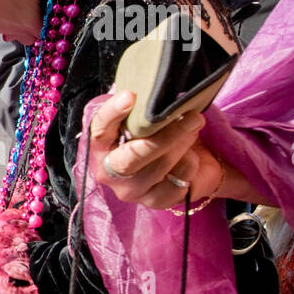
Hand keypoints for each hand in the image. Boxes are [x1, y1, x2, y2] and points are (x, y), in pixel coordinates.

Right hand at [90, 91, 209, 208]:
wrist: (183, 160)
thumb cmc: (157, 133)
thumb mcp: (144, 119)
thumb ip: (139, 109)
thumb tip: (148, 91)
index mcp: (100, 147)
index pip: (100, 130)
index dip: (112, 113)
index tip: (130, 96)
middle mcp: (109, 173)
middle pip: (132, 157)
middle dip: (165, 136)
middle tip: (192, 116)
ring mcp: (130, 191)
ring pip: (158, 169)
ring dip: (182, 146)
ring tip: (194, 127)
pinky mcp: (154, 202)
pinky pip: (176, 184)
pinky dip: (189, 165)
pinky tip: (190, 155)